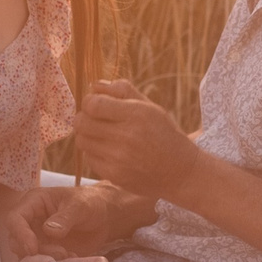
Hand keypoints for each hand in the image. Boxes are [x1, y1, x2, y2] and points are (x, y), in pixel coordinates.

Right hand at [5, 180, 150, 258]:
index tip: (32, 249)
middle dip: (34, 251)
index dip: (20, 234)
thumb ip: (65, 217)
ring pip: (27, 254)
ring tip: (68, 255)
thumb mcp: (81, 206)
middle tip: (60, 253)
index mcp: (34, 202)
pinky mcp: (46, 251)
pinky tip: (71, 259)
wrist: (104, 216)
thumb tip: (48, 230)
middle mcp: (31, 220)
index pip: (15, 218)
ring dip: (44, 260)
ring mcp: (37, 237)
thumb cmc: (91, 203)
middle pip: (16, 240)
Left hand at [73, 79, 205, 202]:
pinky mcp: (114, 175)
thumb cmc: (163, 134)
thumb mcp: (150, 107)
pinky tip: (109, 151)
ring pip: (81, 140)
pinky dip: (94, 152)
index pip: (93, 104)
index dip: (89, 102)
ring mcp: (119, 158)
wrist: (179, 171)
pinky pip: (88, 158)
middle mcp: (127, 137)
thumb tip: (94, 86)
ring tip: (102, 135)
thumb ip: (122, 91)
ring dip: (87, 135)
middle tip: (95, 119)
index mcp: (137, 114)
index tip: (95, 103)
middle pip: (82, 122)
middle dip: (84, 117)